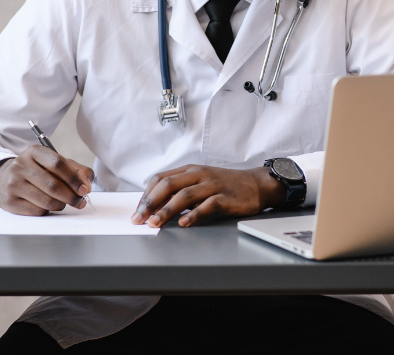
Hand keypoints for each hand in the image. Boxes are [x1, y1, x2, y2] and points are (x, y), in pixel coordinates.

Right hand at [0, 145, 94, 215]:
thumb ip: (78, 171)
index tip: (84, 190)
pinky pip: (36, 211)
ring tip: (62, 203)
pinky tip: (47, 206)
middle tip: (80, 202)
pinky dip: (47, 211)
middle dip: (71, 197)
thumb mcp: (58, 165)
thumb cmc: (39, 172)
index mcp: (35, 152)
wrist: (4, 179)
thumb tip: (86, 187)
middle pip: (53, 185)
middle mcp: (20, 165)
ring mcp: (12, 183)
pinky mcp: (9, 201)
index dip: (74, 179)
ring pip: (46, 201)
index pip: (58, 164)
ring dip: (60, 205)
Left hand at [131, 165, 285, 227]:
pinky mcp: (225, 197)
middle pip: (168, 185)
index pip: (161, 179)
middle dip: (150, 203)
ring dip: (166, 210)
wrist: (256, 184)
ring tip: (155, 224)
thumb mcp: (201, 182)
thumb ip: (181, 190)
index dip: (146, 195)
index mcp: (190, 170)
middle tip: (138, 219)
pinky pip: (206, 205)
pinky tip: (183, 223)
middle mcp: (199, 175)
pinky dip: (193, 215)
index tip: (137, 211)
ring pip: (184, 195)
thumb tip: (155, 206)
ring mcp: (212, 185)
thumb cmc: (226, 185)